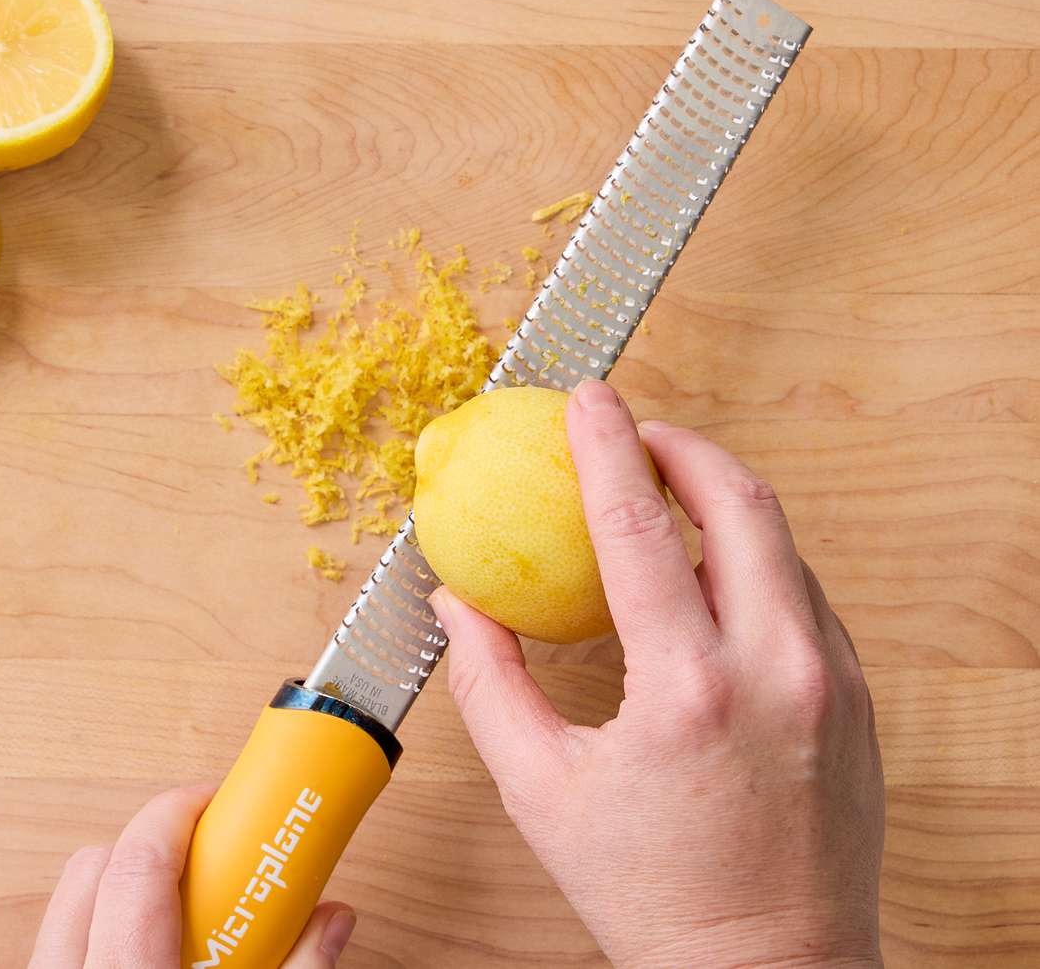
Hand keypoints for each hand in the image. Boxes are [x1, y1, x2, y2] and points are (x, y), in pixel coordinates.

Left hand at [30, 785, 357, 967]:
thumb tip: (330, 920)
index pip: (138, 864)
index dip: (180, 813)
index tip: (221, 799)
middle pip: (97, 865)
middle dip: (157, 843)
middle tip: (216, 862)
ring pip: (71, 902)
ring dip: (128, 890)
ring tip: (187, 917)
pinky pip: (62, 942)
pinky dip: (106, 931)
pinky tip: (153, 954)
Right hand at [431, 379, 884, 968]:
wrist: (768, 968)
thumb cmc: (651, 893)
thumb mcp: (540, 789)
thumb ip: (488, 682)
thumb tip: (457, 603)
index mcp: (689, 687)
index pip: (640, 525)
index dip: (606, 445)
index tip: (587, 398)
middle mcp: (776, 669)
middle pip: (743, 502)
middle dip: (685, 445)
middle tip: (638, 432)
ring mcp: (829, 682)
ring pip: (784, 543)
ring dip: (724, 500)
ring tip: (669, 497)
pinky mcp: (855, 699)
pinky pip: (805, 595)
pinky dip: (757, 560)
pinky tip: (712, 577)